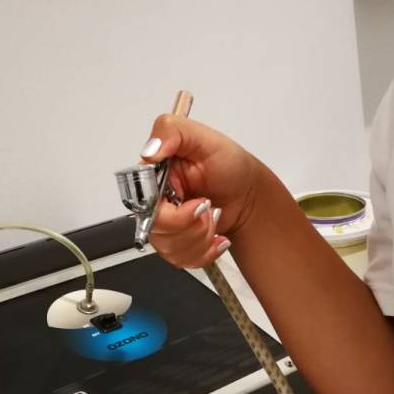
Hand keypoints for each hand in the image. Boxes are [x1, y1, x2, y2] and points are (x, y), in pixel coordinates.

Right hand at [139, 114, 262, 268]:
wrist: (249, 194)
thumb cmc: (229, 166)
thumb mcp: (203, 138)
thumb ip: (171, 131)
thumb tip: (149, 150)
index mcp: (154, 176)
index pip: (144, 203)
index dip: (169, 210)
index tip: (196, 201)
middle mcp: (157, 203)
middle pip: (157, 230)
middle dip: (191, 224)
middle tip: (208, 206)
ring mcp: (167, 227)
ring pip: (171, 249)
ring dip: (201, 236)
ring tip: (213, 216)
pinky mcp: (178, 245)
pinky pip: (183, 261)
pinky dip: (206, 251)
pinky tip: (215, 235)